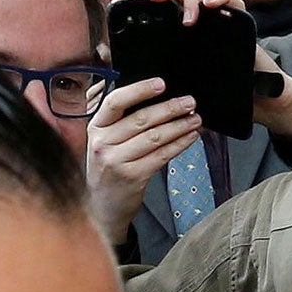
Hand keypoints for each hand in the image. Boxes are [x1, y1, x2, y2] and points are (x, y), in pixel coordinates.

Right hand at [85, 77, 201, 245]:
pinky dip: (179, 145)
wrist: (102, 207)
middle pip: (141, 119)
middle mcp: (102, 143)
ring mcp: (116, 161)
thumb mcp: (105, 143)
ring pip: (154, 137)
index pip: (116, 101)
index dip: (140, 90)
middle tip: (190, 103)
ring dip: (179, 127)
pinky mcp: (132, 177)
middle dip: (170, 109)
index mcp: (96, 127)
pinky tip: (190, 138)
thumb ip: (121, 123)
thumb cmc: (108, 170)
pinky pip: (161, 156)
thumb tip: (157, 102)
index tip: (161, 84)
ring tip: (195, 120)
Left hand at [137, 0, 291, 138]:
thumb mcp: (192, 86)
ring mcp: (225, 20)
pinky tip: (211, 4)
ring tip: (187, 15)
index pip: (172, 8)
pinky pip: (233, 2)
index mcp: (191, 34)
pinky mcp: (243, 23)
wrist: (260, 101)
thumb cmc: (226, 96)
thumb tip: (143, 87)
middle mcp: (206, 23)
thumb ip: (174, 79)